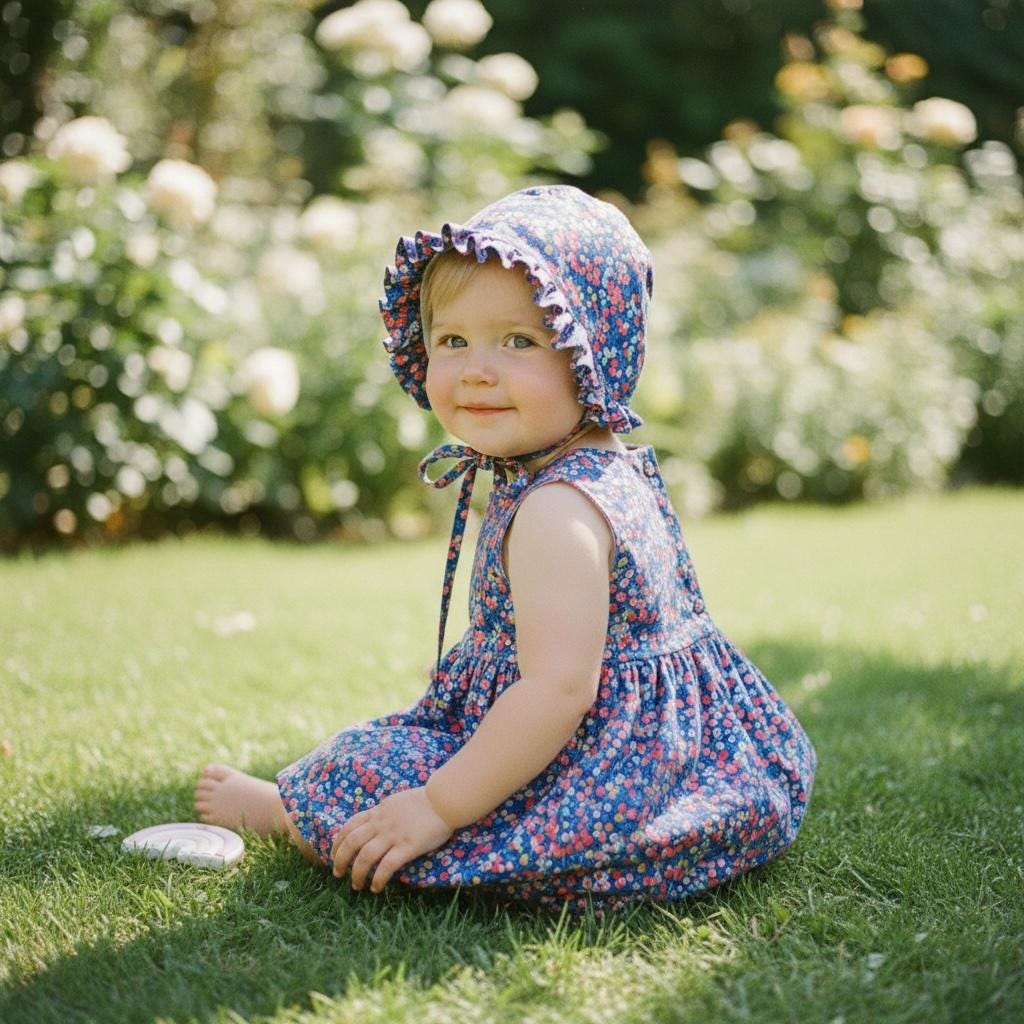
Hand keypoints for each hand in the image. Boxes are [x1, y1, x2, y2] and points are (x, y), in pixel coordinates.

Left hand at [330, 786, 453, 893]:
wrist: (445, 799)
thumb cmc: (425, 800)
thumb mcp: (397, 802)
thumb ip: (385, 813)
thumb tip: (375, 822)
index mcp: (379, 811)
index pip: (350, 826)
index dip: (338, 842)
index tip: (333, 855)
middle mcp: (382, 823)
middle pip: (352, 842)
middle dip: (340, 860)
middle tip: (338, 874)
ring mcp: (394, 834)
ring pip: (365, 856)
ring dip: (357, 873)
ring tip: (356, 885)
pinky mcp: (408, 846)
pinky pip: (387, 865)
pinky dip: (378, 878)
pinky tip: (376, 887)